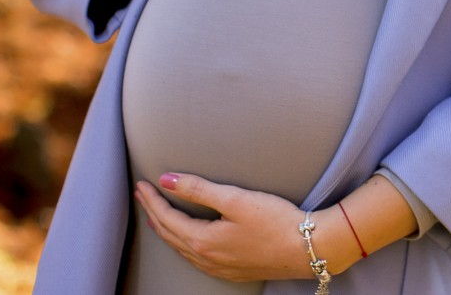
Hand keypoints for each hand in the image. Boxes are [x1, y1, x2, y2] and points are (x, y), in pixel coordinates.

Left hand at [133, 172, 358, 280]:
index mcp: (203, 241)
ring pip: (182, 249)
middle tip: (144, 196)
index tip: (142, 184)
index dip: (152, 200)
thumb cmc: (275, 221)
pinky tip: (188, 241)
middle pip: (170, 235)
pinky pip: (196, 259)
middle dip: (154, 214)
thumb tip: (166, 180)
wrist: (308, 249)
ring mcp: (219, 268)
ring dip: (167, 231)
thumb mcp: (235, 199)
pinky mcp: (233, 271)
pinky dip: (183, 245)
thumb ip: (198, 189)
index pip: (167, 218)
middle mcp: (206, 258)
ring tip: (158, 217)